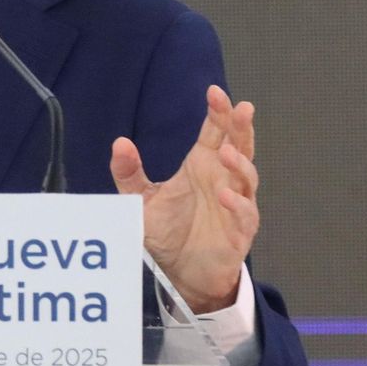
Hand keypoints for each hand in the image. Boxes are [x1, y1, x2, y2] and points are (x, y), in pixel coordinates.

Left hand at [109, 85, 258, 313]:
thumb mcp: (142, 199)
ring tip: (226, 151)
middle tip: (241, 108)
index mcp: (202, 165)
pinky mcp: (239, 231)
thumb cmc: (169, 231)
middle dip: (240, 127)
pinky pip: (244, 214)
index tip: (214, 92)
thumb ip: (129, 173)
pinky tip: (225, 195)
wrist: (180, 272)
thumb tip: (119, 143)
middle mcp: (222, 179)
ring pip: (247, 177)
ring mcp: (235, 204)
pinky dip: (237, 204)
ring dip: (239, 163)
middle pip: (239, 146)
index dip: (218, 112)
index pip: (215, 132)